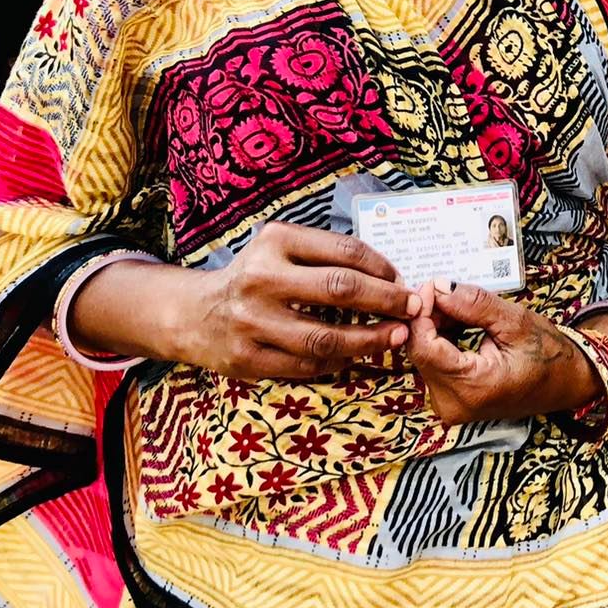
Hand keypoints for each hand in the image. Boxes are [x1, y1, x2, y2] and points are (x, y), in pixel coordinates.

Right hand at [177, 224, 412, 380]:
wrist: (193, 313)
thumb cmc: (254, 276)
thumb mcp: (281, 249)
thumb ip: (326, 256)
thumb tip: (389, 276)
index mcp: (276, 241)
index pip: (345, 251)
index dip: (383, 268)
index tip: (403, 281)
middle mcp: (262, 278)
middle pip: (341, 290)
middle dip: (387, 301)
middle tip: (413, 309)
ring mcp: (252, 321)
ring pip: (326, 337)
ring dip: (369, 339)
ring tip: (394, 337)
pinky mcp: (247, 358)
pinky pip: (306, 366)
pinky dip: (338, 362)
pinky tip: (357, 356)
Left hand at [404, 282, 600, 424]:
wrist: (567, 383)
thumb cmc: (548, 354)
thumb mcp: (515, 321)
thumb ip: (474, 304)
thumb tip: (439, 287)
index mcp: (472, 387)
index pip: (424, 347)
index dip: (423, 312)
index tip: (434, 285)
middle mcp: (453, 404)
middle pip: (420, 351)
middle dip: (429, 317)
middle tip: (448, 290)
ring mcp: (449, 406)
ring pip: (424, 355)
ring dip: (435, 327)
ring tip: (460, 307)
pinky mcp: (450, 401)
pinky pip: (432, 364)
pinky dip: (441, 340)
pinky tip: (459, 325)